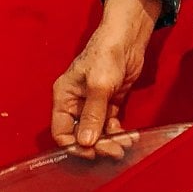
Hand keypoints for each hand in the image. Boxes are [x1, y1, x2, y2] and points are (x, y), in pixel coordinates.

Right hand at [51, 0, 160, 159]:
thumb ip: (92, 115)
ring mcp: (93, 104)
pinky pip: (110, 125)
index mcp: (64, 97)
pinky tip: (130, 136)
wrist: (127, 38)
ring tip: (125, 145)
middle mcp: (76, 103)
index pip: (61, 131)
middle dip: (97, 146)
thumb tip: (86, 142)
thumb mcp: (98, 86)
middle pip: (81, 135)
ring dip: (110, 142)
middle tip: (115, 151)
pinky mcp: (109, 103)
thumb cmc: (106, 54)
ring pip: (97, 133)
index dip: (75, 146)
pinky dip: (119, 133)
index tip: (92, 153)